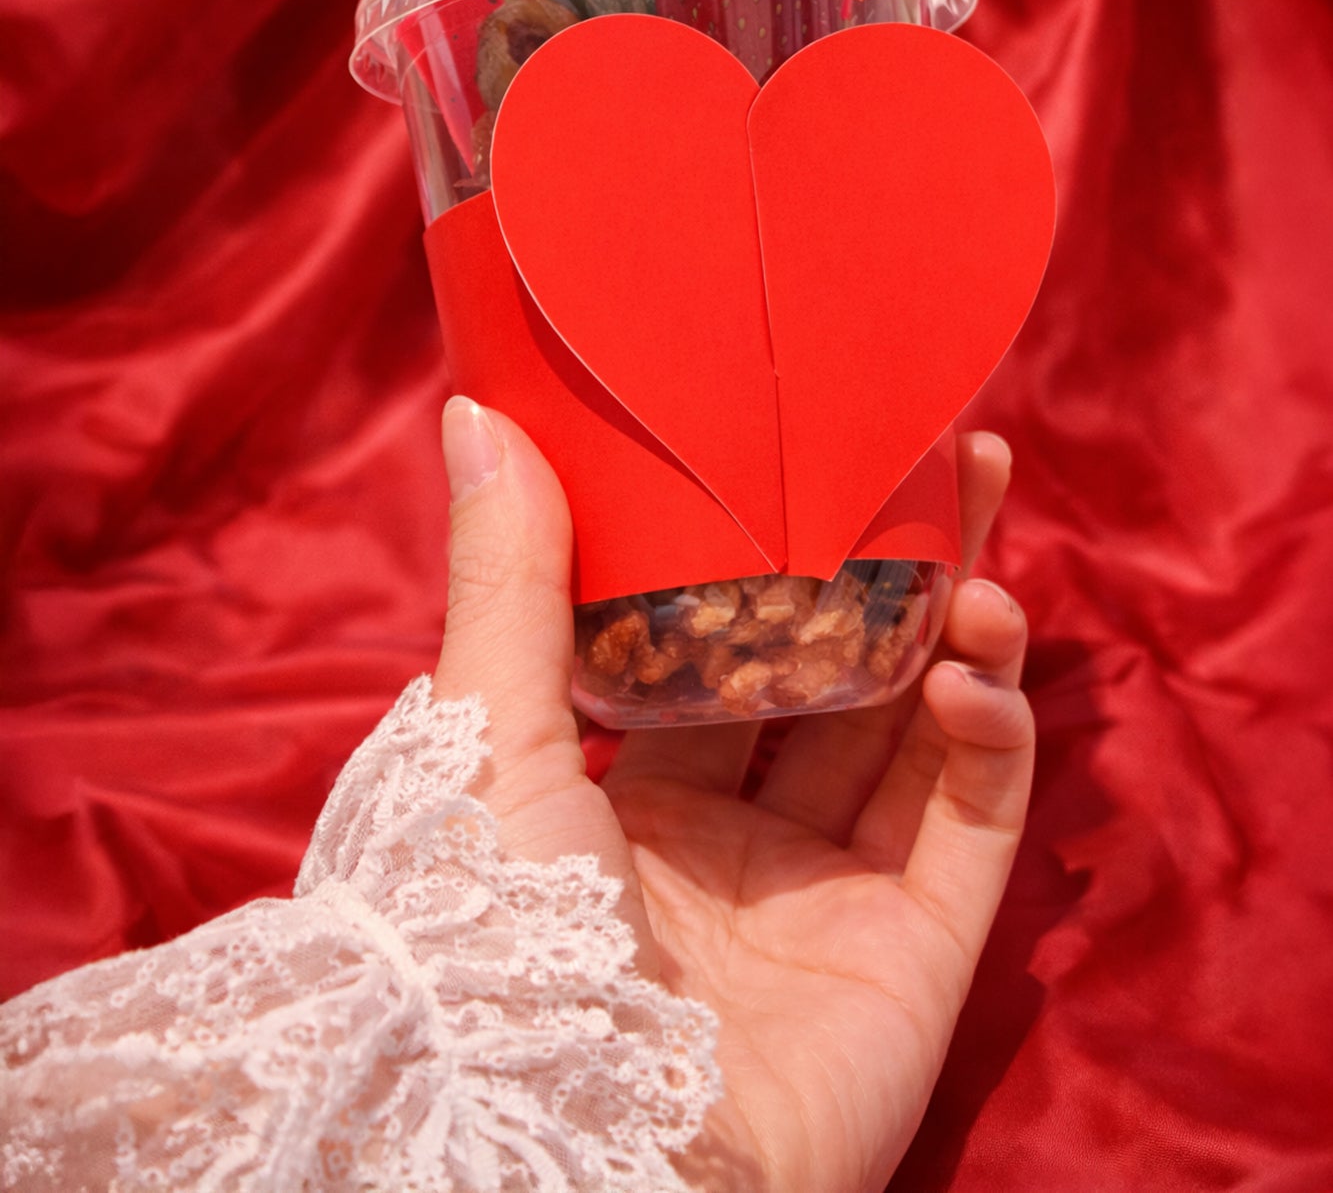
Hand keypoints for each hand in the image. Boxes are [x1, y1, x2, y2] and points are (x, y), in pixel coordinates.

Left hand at [432, 401, 1033, 1192]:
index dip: (785, 556)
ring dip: (960, 628)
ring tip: (981, 531)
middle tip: (955, 455)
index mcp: (635, 793)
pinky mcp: (912, 956)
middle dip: (901, 567)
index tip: (825, 455)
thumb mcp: (487, 732)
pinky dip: (989, 737)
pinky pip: (970, 825)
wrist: (565, 1142)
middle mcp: (740, 843)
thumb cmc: (495, 936)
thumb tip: (479, 409)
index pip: (733, 650)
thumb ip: (506, 578)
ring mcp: (832, 899)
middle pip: (845, 676)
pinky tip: (975, 666)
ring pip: (920, 733)